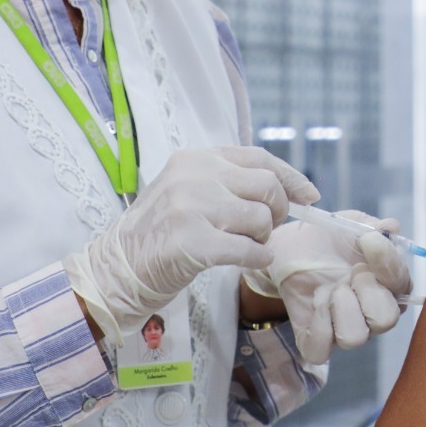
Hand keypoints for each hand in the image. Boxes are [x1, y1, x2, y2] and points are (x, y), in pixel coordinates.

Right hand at [63, 146, 317, 342]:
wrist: (116, 268)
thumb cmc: (157, 234)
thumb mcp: (186, 191)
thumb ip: (226, 184)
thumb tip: (284, 192)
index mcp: (196, 158)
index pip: (258, 157)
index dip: (291, 177)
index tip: (309, 196)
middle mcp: (195, 175)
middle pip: (266, 186)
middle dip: (277, 211)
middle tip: (266, 230)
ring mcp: (192, 207)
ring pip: (260, 218)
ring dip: (263, 238)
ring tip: (245, 246)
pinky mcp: (193, 242)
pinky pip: (249, 249)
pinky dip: (257, 258)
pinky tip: (247, 261)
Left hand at [245, 210, 412, 363]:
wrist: (292, 248)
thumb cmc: (330, 239)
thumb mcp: (353, 224)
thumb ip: (374, 227)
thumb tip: (390, 227)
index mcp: (390, 287)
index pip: (403, 287)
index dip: (387, 263)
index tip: (367, 240)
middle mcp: (373, 314)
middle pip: (385, 320)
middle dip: (366, 290)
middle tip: (349, 272)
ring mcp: (345, 330)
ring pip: (354, 338)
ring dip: (341, 306)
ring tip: (330, 288)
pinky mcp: (315, 341)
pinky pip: (320, 351)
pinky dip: (318, 324)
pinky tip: (317, 300)